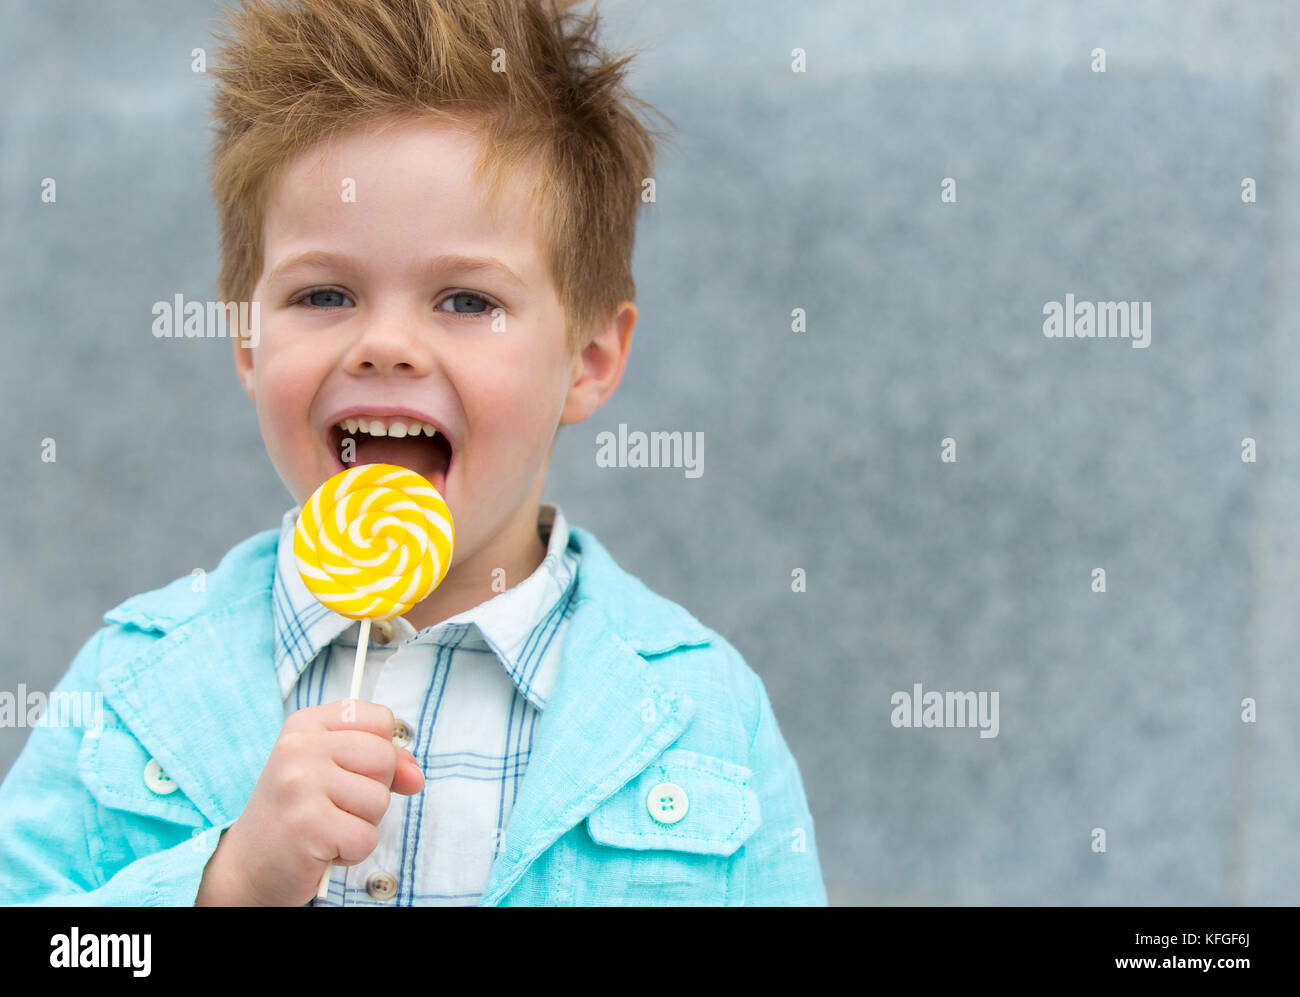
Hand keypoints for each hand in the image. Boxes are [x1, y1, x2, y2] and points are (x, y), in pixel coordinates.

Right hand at [195, 700, 422, 905]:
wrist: (247, 866)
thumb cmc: (297, 814)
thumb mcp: (334, 772)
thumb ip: (381, 763)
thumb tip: (416, 776)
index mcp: (306, 724)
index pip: (379, 718)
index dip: (382, 750)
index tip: (354, 771)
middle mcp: (299, 747)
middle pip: (384, 758)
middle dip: (373, 791)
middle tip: (336, 806)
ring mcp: (301, 784)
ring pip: (379, 800)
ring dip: (362, 824)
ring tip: (326, 827)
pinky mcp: (308, 826)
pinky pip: (367, 837)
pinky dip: (352, 852)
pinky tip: (322, 849)